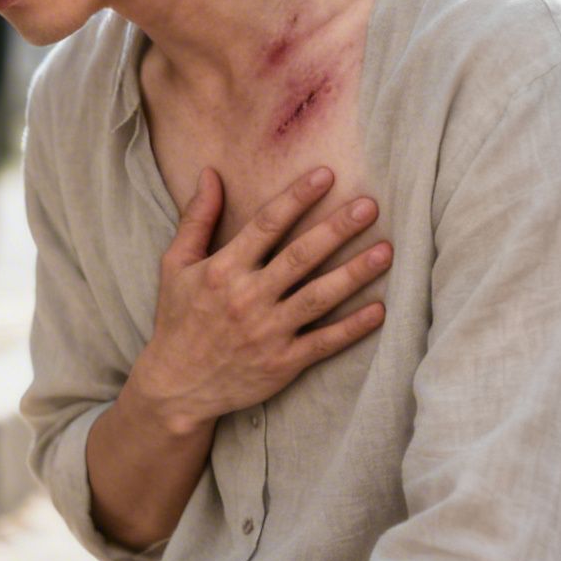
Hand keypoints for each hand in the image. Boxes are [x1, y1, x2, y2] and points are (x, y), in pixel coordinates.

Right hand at [132, 166, 390, 433]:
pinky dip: (353, 328)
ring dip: (354, 273)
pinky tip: (379, 309)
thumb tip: (210, 173)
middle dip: (336, 229)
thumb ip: (196, 218)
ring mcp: (268, 333)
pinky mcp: (283, 363)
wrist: (176, 386)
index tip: (326, 175)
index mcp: (223, 270)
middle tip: (369, 205)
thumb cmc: (178, 320)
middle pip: (300, 257)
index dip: (296, 198)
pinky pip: (324, 342)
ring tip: (385, 251)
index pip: (265, 226)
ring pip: (319, 298)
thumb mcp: (176, 265)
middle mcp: (247, 299)